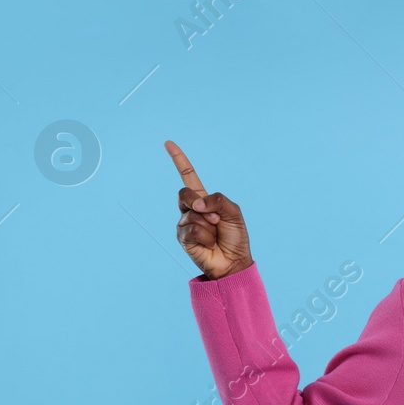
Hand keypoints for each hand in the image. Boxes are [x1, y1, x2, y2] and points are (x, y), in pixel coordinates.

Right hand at [167, 140, 252, 279]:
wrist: (233, 261)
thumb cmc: (235, 236)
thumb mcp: (234, 212)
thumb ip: (218, 201)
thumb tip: (197, 205)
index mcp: (203, 198)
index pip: (188, 175)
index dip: (178, 159)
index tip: (168, 143)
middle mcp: (191, 208)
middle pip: (184, 192)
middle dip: (200, 203)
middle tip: (215, 219)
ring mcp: (185, 222)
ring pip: (192, 214)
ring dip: (209, 226)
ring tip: (215, 235)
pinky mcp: (183, 237)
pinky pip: (193, 229)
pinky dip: (205, 236)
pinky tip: (209, 244)